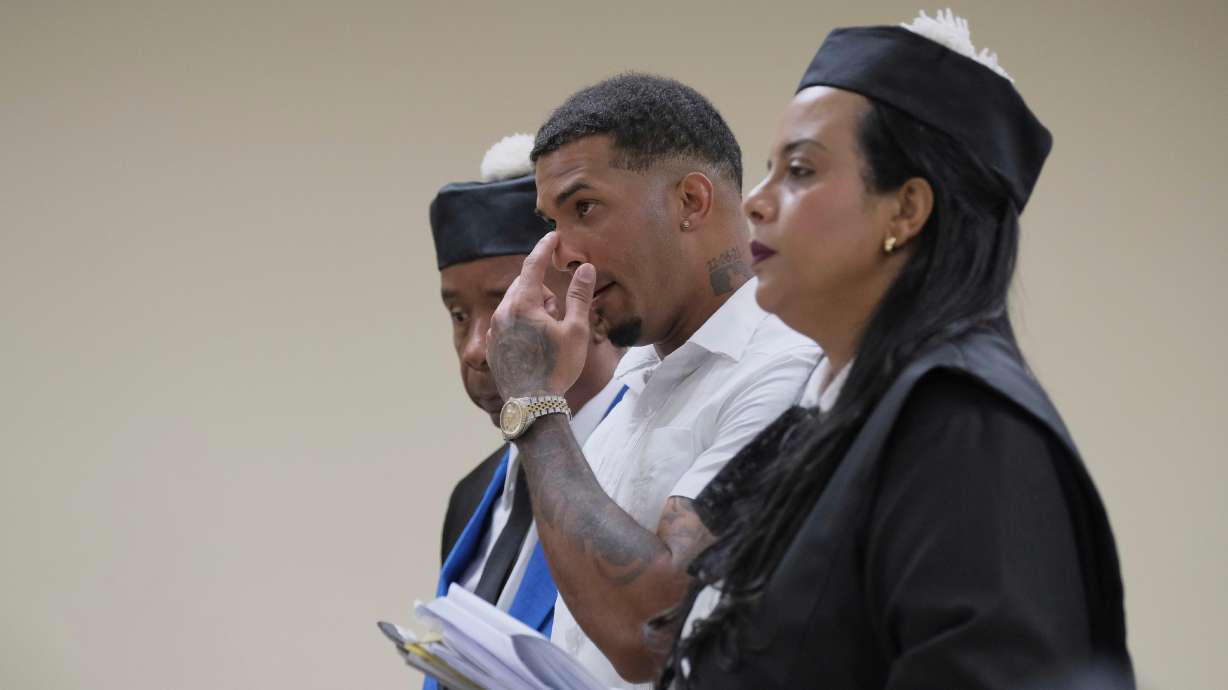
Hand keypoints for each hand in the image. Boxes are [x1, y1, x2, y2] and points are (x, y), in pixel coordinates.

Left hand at [488, 232, 594, 398]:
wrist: (531, 405)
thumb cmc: (557, 368)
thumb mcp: (575, 330)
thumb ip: (579, 296)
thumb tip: (586, 267)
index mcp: (523, 304)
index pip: (533, 265)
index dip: (544, 247)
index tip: (553, 236)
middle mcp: (503, 312)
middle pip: (525, 285)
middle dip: (544, 290)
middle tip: (560, 314)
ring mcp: (494, 329)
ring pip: (516, 304)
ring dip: (533, 308)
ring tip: (549, 335)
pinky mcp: (492, 345)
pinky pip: (508, 322)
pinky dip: (522, 324)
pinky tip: (535, 345)